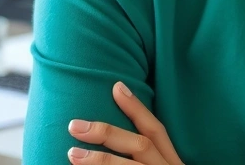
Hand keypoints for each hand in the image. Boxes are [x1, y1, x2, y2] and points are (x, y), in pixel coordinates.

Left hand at [67, 81, 184, 164]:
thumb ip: (146, 158)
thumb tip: (116, 139)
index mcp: (173, 162)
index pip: (157, 130)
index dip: (137, 108)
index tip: (117, 87)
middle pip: (142, 144)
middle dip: (108, 133)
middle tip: (75, 125)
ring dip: (100, 159)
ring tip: (72, 153)